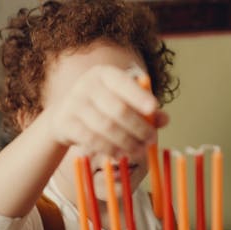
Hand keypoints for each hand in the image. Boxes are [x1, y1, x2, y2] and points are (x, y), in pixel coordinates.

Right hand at [46, 65, 168, 156]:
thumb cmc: (103, 106)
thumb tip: (165, 119)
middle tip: (150, 141)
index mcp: (105, 74)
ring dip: (126, 142)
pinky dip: (109, 148)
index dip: (139, 96)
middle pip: (118, 109)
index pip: (124, 83)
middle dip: (138, 127)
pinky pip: (91, 138)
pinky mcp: (65, 122)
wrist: (65, 116)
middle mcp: (87, 84)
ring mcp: (74, 102)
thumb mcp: (123, 101)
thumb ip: (145, 110)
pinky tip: (121, 155)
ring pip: (105, 126)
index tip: (153, 108)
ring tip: (139, 151)